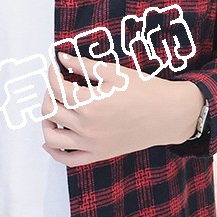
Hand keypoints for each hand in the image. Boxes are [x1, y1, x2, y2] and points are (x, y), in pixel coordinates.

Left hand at [40, 52, 204, 166]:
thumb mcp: (114, 72)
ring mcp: (91, 143)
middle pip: (49, 110)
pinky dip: (54, 151)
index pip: (56, 87)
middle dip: (49, 93)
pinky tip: (53, 139)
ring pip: (51, 137)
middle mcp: (86, 126)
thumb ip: (83, 65)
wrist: (169, 115)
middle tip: (58, 84)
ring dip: (46, 122)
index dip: (52, 73)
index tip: (55, 65)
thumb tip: (61, 57)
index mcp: (90, 103)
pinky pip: (67, 159)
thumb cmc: (145, 90)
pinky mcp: (98, 154)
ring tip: (54, 109)